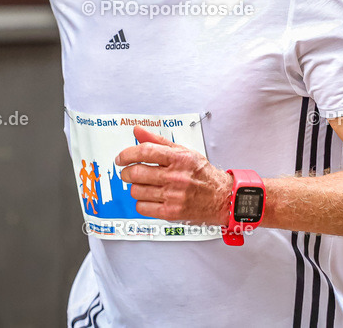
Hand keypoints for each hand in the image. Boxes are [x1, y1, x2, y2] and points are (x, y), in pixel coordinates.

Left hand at [115, 125, 232, 225]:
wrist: (221, 197)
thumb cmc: (201, 174)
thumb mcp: (183, 151)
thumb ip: (158, 140)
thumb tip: (138, 130)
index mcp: (178, 158)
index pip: (145, 152)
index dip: (127, 154)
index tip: (121, 158)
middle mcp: (175, 176)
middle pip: (137, 172)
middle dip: (126, 172)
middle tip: (128, 173)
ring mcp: (173, 195)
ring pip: (137, 191)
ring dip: (134, 188)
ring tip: (142, 185)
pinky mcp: (171, 212)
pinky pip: (142, 208)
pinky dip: (141, 203)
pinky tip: (149, 198)